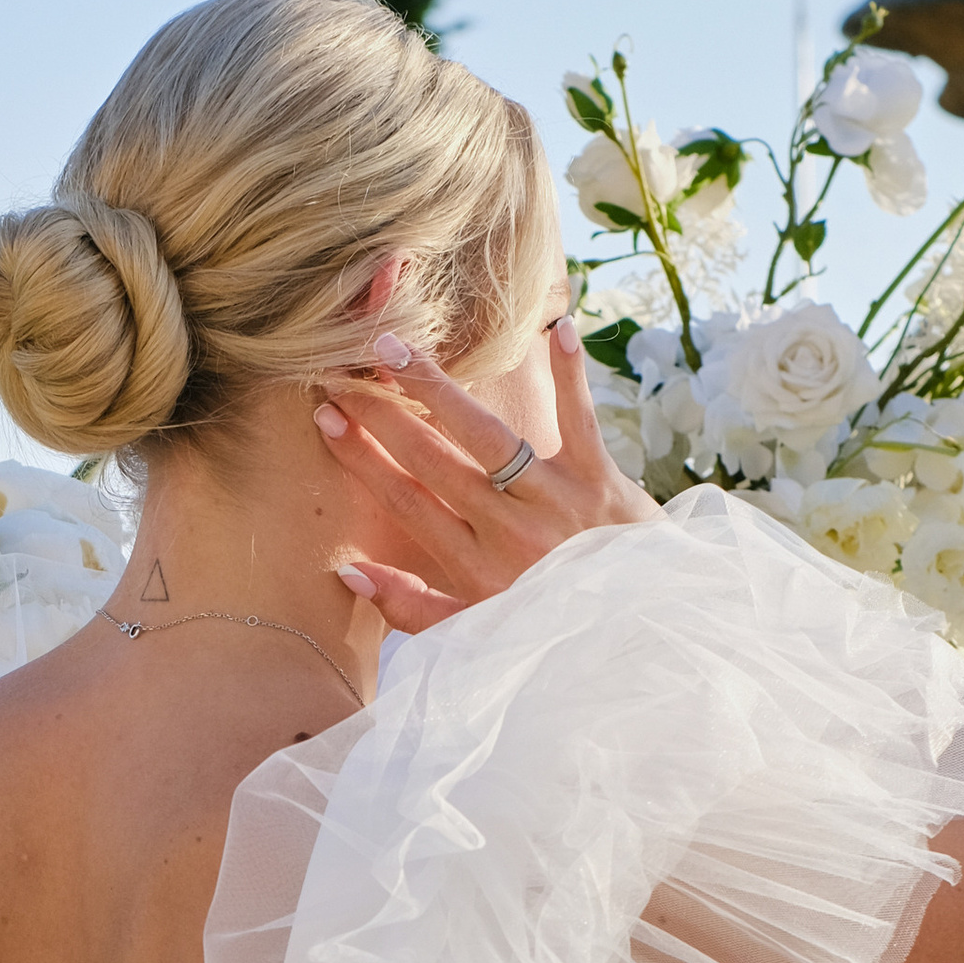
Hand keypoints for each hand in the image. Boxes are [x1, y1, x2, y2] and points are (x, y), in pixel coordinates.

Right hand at [313, 317, 649, 635]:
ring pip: (489, 439)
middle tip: (341, 374)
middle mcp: (511, 532)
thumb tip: (349, 574)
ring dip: (440, 392)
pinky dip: (571, 378)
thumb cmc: (547, 620)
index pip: (407, 502)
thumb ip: (412, 608)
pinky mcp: (602, 479)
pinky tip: (556, 331)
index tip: (327, 417)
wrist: (636, 627)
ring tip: (398, 351)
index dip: (362, 459)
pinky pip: (580, 421)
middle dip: (382, 417)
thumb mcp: (476, 631)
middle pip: (434, 463)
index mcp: (476, 569)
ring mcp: (557, 501)